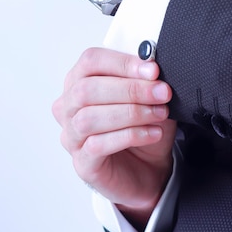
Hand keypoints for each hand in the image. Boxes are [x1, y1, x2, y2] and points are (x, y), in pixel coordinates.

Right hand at [53, 47, 176, 225]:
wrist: (149, 169)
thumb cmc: (143, 127)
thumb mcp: (149, 98)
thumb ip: (146, 80)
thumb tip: (151, 64)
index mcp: (80, 82)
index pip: (90, 61)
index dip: (122, 63)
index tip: (153, 70)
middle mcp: (69, 107)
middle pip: (87, 89)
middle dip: (130, 89)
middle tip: (162, 92)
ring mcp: (71, 136)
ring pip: (89, 118)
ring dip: (131, 113)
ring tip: (159, 114)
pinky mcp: (82, 163)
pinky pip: (97, 145)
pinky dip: (130, 135)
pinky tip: (152, 133)